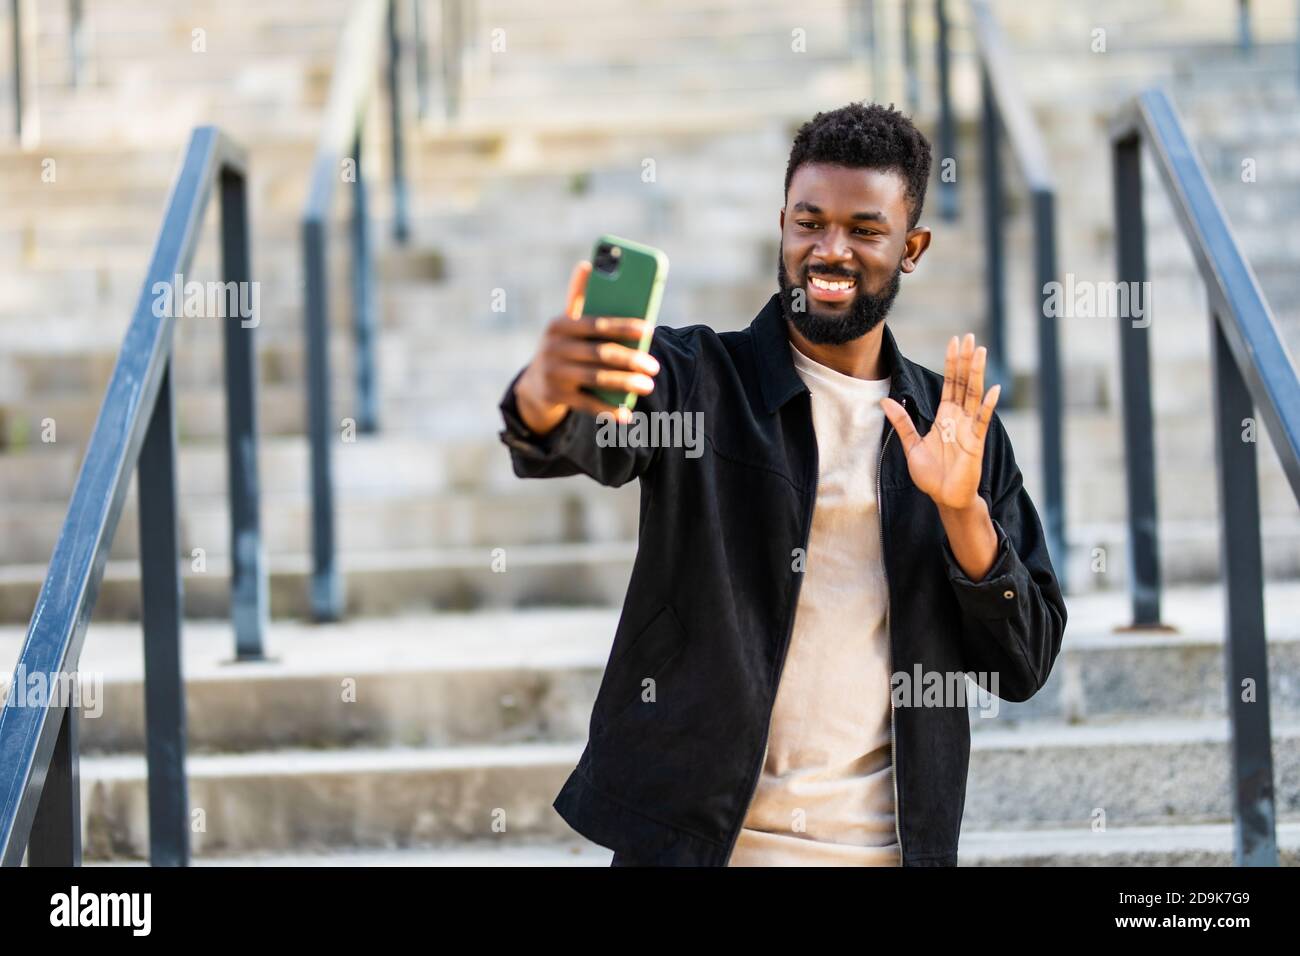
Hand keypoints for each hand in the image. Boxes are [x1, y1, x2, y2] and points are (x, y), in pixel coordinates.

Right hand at [513, 260, 660, 434]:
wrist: (534, 385)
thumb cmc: (562, 346)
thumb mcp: (566, 323)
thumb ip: (579, 298)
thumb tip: (588, 264)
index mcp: (559, 325)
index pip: (596, 324)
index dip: (623, 326)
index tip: (648, 329)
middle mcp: (553, 348)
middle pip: (599, 353)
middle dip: (630, 360)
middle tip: (654, 366)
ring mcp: (553, 374)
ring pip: (596, 378)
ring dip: (625, 384)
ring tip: (648, 385)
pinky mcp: (555, 396)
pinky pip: (587, 404)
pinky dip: (608, 410)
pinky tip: (627, 414)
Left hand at [880, 333, 1001, 511]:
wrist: (944, 497)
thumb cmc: (931, 475)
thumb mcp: (911, 445)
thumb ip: (902, 422)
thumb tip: (884, 401)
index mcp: (944, 417)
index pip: (950, 384)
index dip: (952, 363)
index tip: (954, 343)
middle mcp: (959, 418)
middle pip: (963, 383)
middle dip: (965, 360)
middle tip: (969, 337)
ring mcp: (969, 428)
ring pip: (974, 395)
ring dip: (977, 374)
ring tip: (980, 351)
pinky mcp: (976, 443)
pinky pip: (983, 421)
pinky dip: (988, 406)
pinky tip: (994, 389)